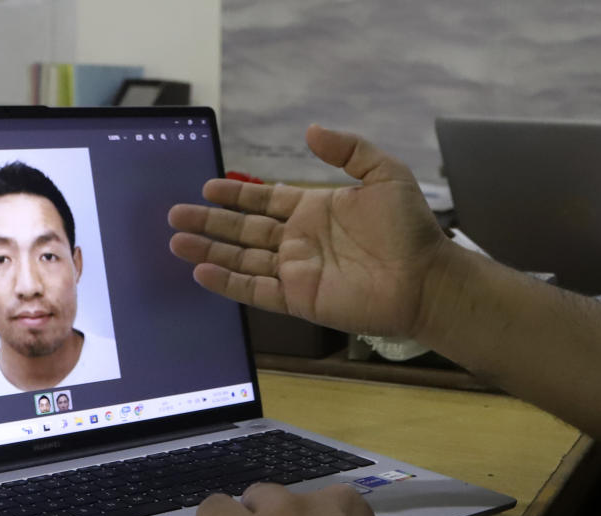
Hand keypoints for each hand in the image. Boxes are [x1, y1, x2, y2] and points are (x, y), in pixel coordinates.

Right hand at [168, 125, 448, 337]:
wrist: (425, 279)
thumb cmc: (408, 229)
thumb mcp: (384, 174)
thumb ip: (348, 150)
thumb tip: (311, 130)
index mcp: (313, 210)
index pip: (264, 202)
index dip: (235, 196)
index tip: (207, 187)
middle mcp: (297, 240)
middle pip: (243, 231)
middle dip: (209, 222)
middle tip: (175, 214)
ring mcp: (294, 271)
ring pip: (240, 259)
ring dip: (208, 251)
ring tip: (176, 242)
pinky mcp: (297, 299)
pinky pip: (254, 291)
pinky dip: (227, 283)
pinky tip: (201, 272)